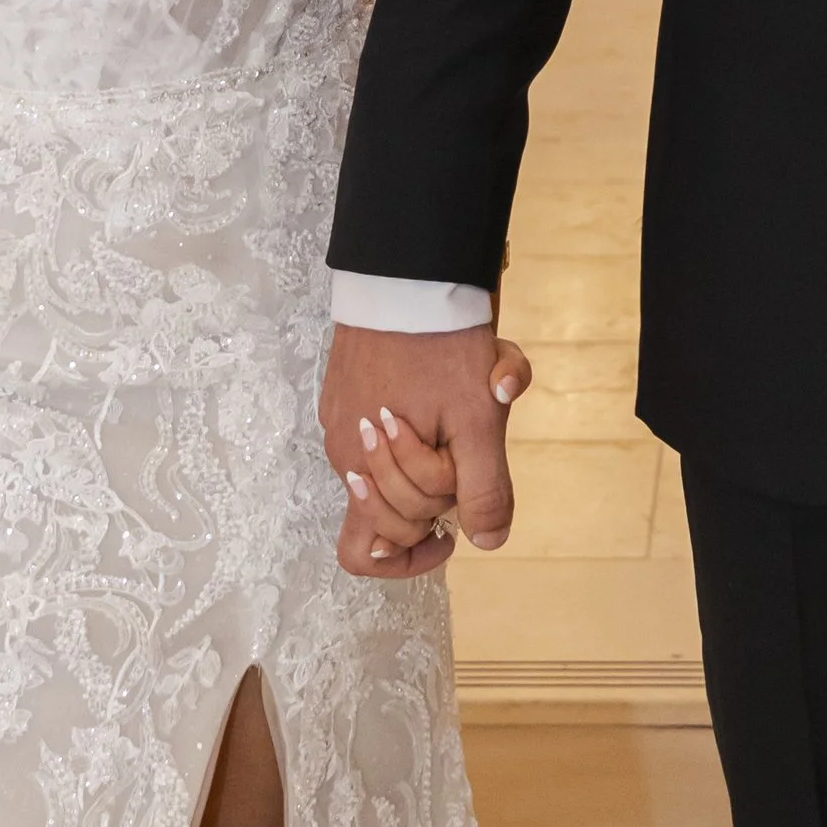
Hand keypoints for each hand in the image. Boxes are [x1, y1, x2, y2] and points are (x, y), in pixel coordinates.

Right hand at [321, 322, 531, 574]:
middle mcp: (343, 454)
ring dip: (428, 456)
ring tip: (458, 412)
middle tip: (464, 450)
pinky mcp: (344, 391)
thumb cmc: (444, 348)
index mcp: (366, 471)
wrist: (407, 273)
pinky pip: (379, 434)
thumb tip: (487, 542)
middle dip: (433, 497)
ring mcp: (340, 421)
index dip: (416, 553)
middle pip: (387, 514)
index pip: (371, 552)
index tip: (449, 535)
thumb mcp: (479, 421)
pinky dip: (414, 428)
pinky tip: (439, 392)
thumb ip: (483, 489)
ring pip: (387, 471)